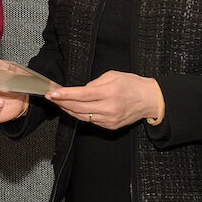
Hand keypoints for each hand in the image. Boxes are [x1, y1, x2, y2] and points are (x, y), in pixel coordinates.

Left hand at [45, 70, 163, 130]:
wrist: (150, 100)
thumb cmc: (133, 85)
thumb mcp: (113, 76)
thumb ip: (94, 83)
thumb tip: (80, 89)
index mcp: (109, 93)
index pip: (81, 95)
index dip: (65, 95)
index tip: (53, 93)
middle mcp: (109, 108)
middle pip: (78, 108)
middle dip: (62, 102)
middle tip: (52, 97)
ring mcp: (109, 119)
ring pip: (82, 116)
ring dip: (68, 109)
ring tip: (59, 102)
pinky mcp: (110, 126)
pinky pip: (90, 120)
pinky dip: (80, 114)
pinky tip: (73, 108)